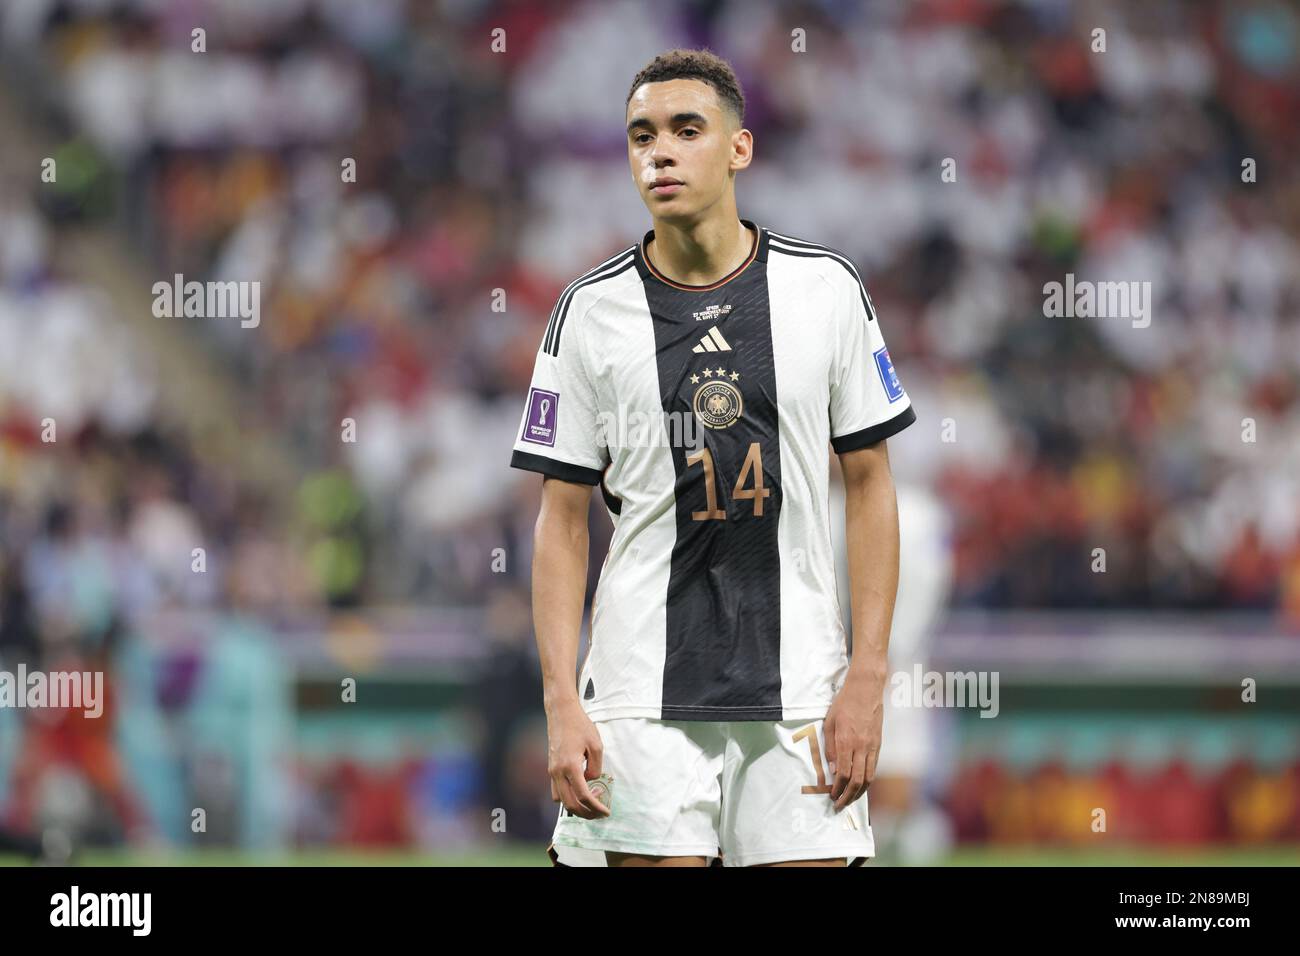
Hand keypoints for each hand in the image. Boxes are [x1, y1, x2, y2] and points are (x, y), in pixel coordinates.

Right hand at [545, 697, 609, 818]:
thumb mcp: (596, 745)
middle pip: (570, 804)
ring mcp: (552, 771)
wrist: (561, 713)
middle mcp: (558, 772)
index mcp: (570, 766)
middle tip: (599, 814)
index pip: (584, 796)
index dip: (596, 807)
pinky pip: (556, 790)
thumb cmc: (580, 726)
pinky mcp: (550, 768)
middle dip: (586, 813)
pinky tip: (579, 790)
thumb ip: (595, 768)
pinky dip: (567, 796)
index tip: (606, 811)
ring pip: (561, 800)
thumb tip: (591, 781)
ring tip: (590, 802)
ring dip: (575, 806)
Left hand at [822, 668, 884, 810]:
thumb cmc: (844, 703)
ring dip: (859, 792)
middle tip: (840, 805)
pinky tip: (862, 786)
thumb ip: (830, 747)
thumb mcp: (829, 722)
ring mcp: (872, 746)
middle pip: (857, 780)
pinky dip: (868, 780)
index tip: (832, 796)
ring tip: (851, 800)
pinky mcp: (878, 744)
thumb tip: (833, 769)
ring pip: (869, 777)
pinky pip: (874, 767)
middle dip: (848, 796)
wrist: (866, 689)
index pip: (844, 774)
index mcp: (846, 741)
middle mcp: (861, 746)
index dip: (838, 788)